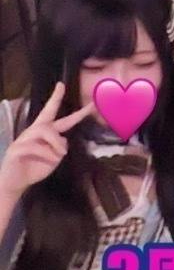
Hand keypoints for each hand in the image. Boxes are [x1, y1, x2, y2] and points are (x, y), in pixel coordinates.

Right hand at [0, 82, 91, 200]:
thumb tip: (63, 140)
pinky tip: (52, 160)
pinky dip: (48, 154)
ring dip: (57, 142)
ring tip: (61, 154)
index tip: (61, 85)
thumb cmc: (34, 168)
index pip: (51, 113)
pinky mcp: (16, 149)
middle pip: (45, 114)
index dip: (56, 99)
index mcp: (42, 132)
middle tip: (62, 86)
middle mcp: (33, 131)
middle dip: (55, 100)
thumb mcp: (53, 157)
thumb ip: (60, 146)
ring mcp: (23, 139)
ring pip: (45, 131)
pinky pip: (36, 147)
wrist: (14, 184)